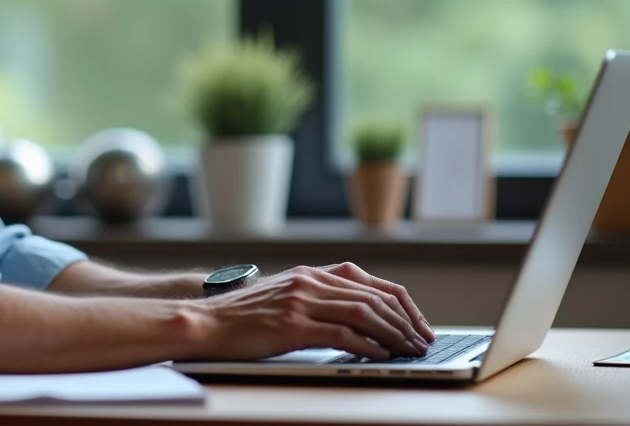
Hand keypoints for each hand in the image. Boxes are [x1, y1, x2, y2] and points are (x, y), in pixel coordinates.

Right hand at [191, 264, 432, 361]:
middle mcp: (308, 281)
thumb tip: (358, 319)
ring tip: (409, 351)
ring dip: (393, 334)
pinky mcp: (291, 325)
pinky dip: (367, 345)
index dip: (400, 303)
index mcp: (310, 273)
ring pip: (362, 313)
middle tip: (421, 342)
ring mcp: (300, 301)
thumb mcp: (284, 297)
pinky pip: (340, 333)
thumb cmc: (244, 317)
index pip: (369, 282)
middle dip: (404, 321)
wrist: (207, 322)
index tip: (417, 323)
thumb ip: (316, 299)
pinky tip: (379, 356)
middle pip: (372, 297)